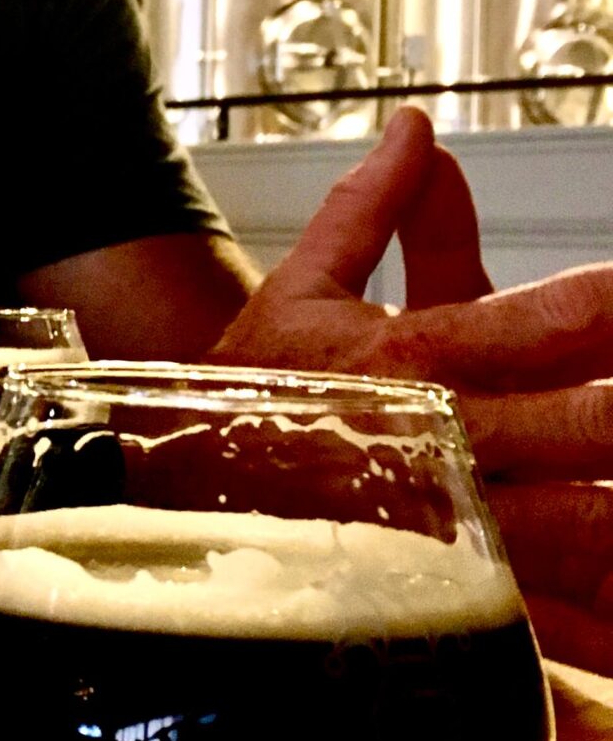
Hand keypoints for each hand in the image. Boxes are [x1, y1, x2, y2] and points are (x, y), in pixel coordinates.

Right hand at [211, 106, 612, 672]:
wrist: (170, 498)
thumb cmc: (251, 397)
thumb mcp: (302, 287)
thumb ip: (373, 207)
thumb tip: (418, 128)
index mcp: (419, 355)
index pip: (557, 316)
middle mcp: (447, 437)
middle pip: (594, 423)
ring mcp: (456, 525)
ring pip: (588, 526)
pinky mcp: (451, 591)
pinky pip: (552, 612)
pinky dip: (595, 606)